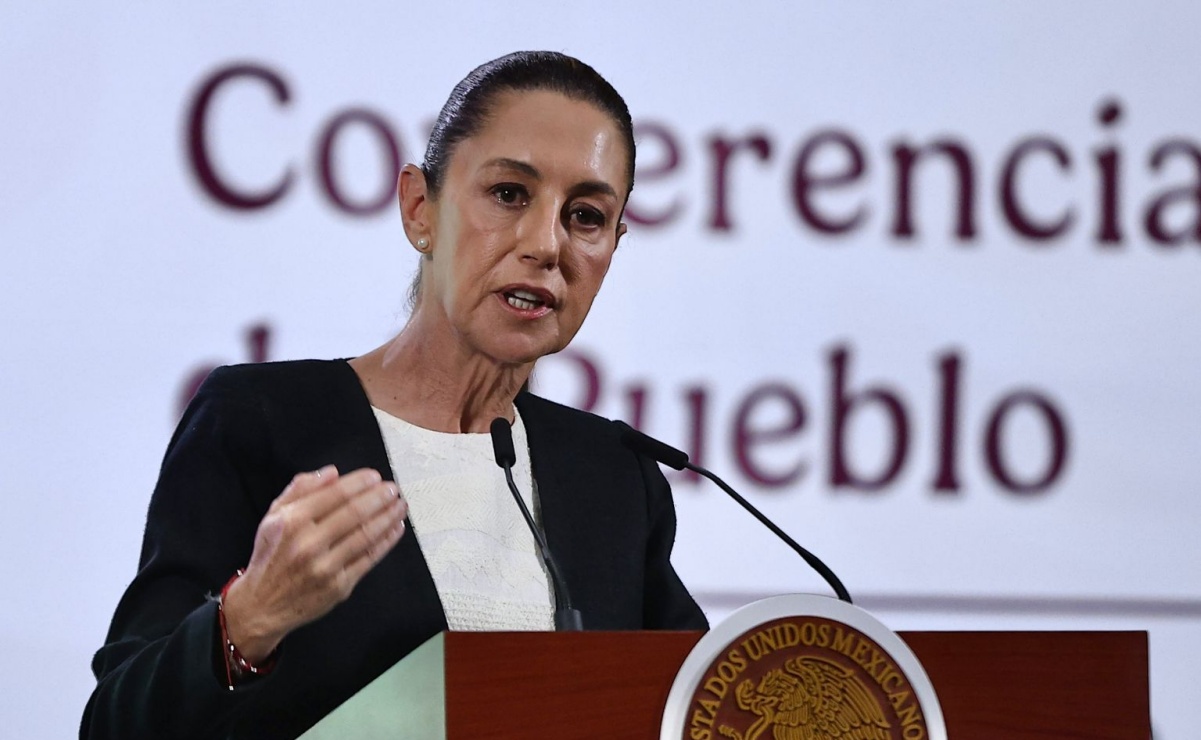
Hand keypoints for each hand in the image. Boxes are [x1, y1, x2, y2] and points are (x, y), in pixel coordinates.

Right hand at [221, 465, 407, 662]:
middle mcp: (308, 544)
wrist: (262, 606)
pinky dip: (387, 541)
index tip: (375, 476)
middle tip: (394, 489)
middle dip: (380, 498)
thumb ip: (300, 489)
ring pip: (366, 535)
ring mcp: (325, 567)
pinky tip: (395, 529)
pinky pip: (369, 559)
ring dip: (388, 517)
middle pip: (355, 513)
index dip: (360, 483)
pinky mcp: (339, 586)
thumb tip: (332, 472)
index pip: (334, 494)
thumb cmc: (271, 556)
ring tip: (400, 505)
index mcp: (291, 522)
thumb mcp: (273, 516)